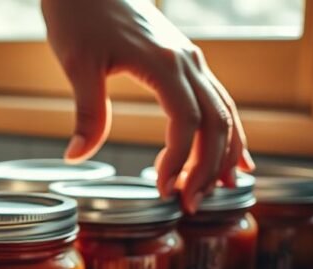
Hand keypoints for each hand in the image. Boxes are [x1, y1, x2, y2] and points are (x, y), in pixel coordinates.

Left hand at [41, 0, 253, 212]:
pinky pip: (217, 100)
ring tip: (217, 191)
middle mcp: (188, 62)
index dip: (178, 161)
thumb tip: (77, 156)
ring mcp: (191, 60)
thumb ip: (87, 112)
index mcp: (165, 64)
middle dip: (208, 169)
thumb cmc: (80, 16)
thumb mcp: (77, 65)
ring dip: (224, 154)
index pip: (186, 123)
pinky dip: (228, 131)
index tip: (162, 189)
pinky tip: (235, 158)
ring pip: (224, 112)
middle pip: (216, 123)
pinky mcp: (185, 60)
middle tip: (190, 205)